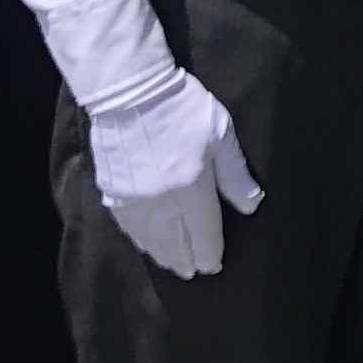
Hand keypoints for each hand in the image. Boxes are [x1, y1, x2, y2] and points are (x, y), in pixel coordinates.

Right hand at [85, 71, 262, 278]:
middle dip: (186, 260)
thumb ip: (235, 174)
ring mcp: (132, 199)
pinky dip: (140, 239)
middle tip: (193, 272)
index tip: (214, 266)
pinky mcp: (112, 190)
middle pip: (175, 243)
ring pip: (150, 240)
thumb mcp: (221, 135)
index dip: (210, 254)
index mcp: (191, 189)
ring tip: (173, 264)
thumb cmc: (182, 108)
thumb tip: (250, 206)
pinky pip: (128, 226)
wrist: (129, 89)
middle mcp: (160, 202)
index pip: (204, 235)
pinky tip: (145, 243)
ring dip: (163, 255)